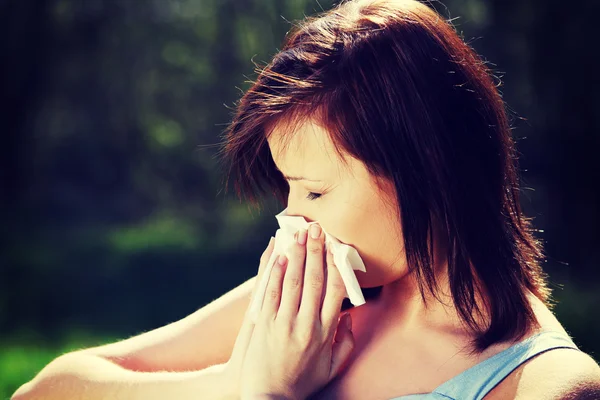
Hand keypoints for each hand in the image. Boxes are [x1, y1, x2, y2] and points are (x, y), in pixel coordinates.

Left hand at [230, 224, 354, 399]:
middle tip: (317, 230)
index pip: (335, 293)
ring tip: (300, 235)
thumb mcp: (332, 368)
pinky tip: (280, 255)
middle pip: (315, 281)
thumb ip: (345, 342)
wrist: (269, 398)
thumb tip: (349, 316)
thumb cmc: (302, 383)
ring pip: (293, 282)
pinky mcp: (264, 324)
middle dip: (317, 252)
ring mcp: (283, 324)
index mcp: (325, 334)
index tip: (337, 248)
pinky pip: (272, 292)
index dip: (336, 267)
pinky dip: (277, 272)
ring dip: (297, 255)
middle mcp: (306, 325)